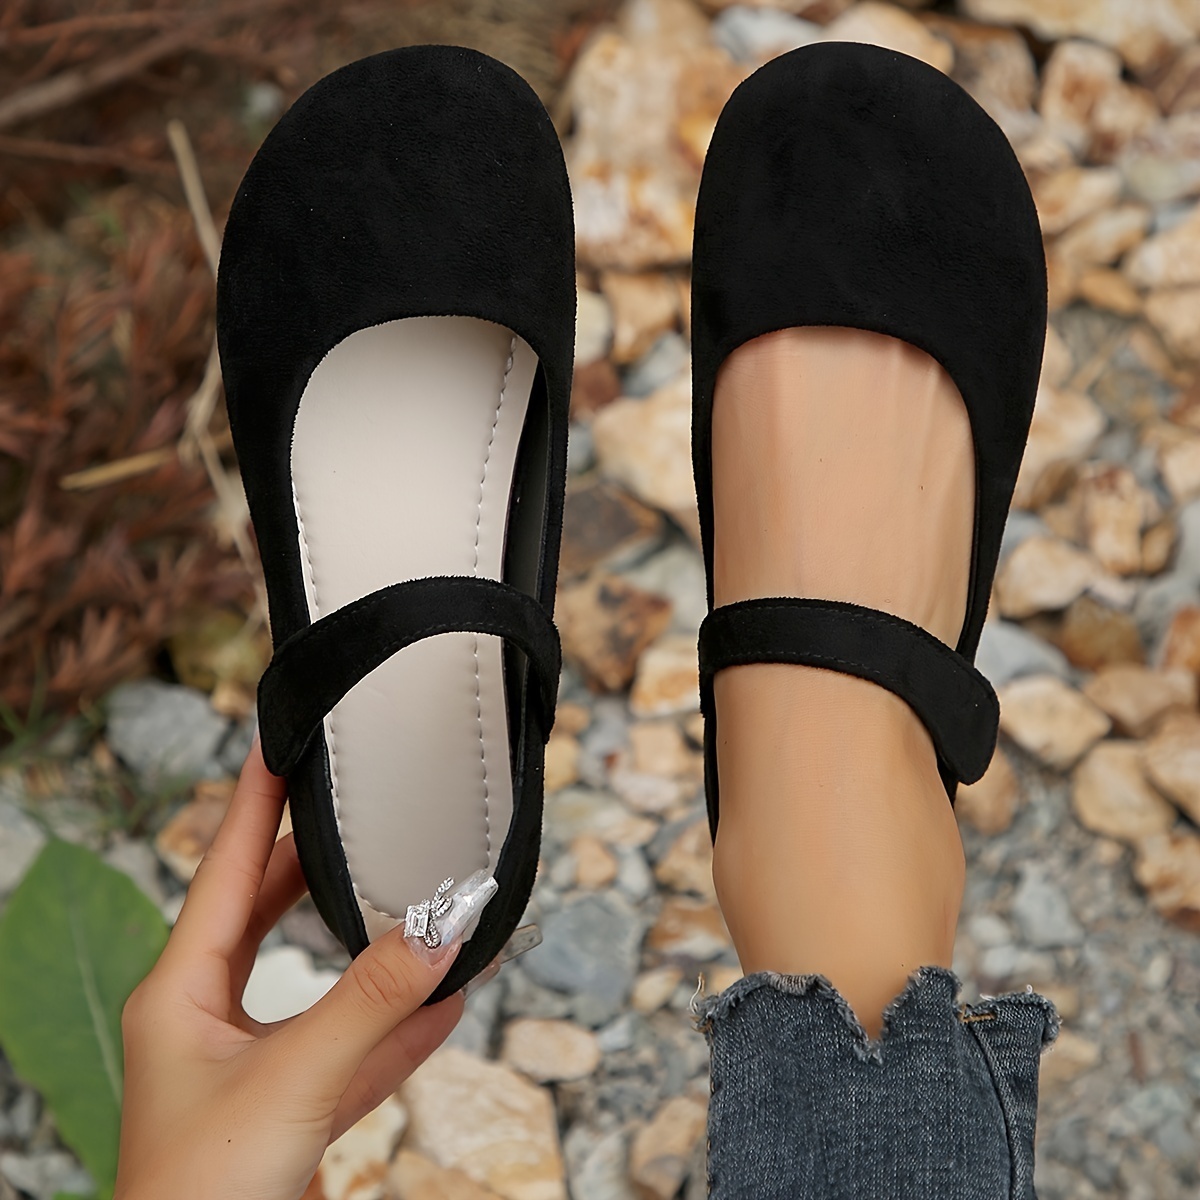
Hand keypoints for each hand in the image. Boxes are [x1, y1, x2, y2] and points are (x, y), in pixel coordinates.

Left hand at [114, 737, 464, 1199]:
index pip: (223, 871)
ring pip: (316, 983)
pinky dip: (399, 1028)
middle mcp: (207, 1021)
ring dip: (367, 949)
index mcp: (179, 994)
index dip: (252, 803)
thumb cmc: (201, 1195)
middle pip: (265, 915)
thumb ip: (371, 1004)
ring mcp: (250, 1067)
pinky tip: (447, 1002)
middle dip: (312, 866)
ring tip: (410, 898)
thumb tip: (444, 931)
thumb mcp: (292, 1081)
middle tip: (353, 814)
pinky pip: (353, 1050)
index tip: (278, 744)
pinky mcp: (289, 1111)